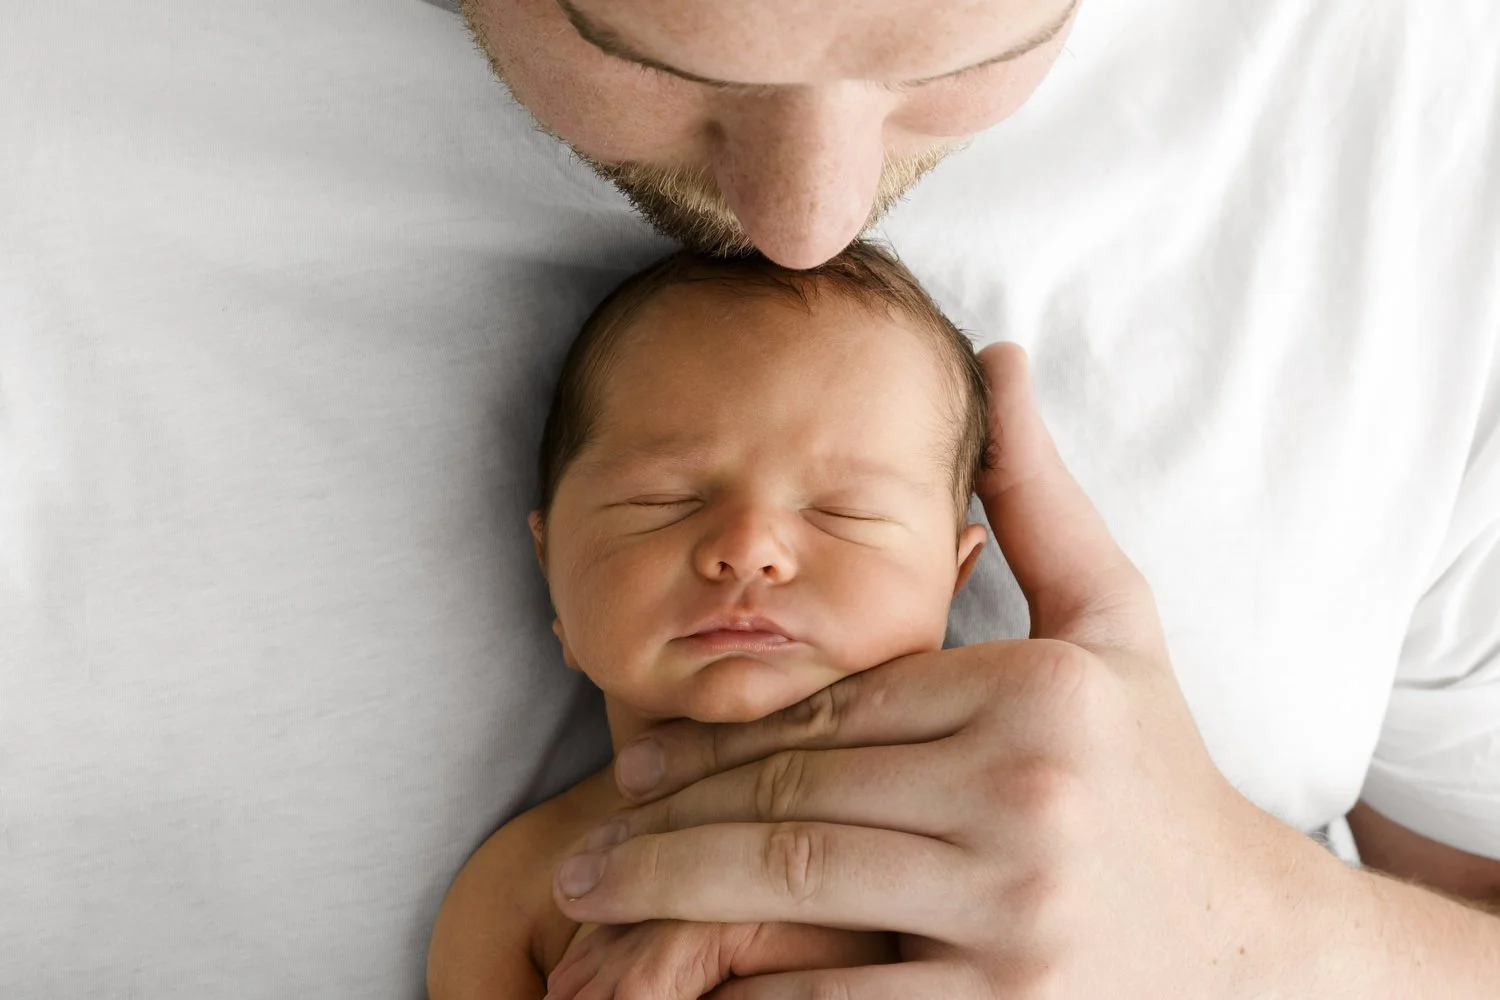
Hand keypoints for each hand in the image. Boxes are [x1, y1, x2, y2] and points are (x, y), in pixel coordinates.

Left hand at [550, 344, 1349, 997]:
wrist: (1254, 942)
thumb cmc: (1160, 768)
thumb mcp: (1116, 618)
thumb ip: (1040, 497)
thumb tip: (996, 357)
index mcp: (1037, 690)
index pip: (838, 706)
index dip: (721, 735)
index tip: (633, 756)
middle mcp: (1027, 793)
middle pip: (798, 793)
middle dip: (670, 820)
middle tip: (586, 840)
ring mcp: (1018, 910)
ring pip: (797, 886)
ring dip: (674, 893)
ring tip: (596, 898)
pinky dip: (753, 990)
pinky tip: (691, 982)